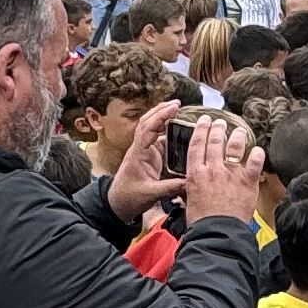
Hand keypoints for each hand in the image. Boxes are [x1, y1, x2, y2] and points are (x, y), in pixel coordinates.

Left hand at [107, 102, 189, 222]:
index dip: (161, 116)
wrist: (117, 204)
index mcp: (138, 153)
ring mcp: (144, 151)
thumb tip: (190, 182)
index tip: (175, 107)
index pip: (148, 129)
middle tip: (178, 103)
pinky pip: (158, 139)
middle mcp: (140, 148)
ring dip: (163, 118)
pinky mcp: (149, 156)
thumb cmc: (129, 197)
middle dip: (161, 110)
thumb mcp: (150, 194)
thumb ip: (170, 188)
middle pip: (148, 122)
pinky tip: (178, 129)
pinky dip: (167, 131)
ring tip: (178, 110)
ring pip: (152, 128)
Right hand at [176, 113, 264, 228]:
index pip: (197, 145)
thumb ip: (190, 189)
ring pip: (234, 147)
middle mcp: (213, 169)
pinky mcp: (247, 182)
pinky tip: (258, 150)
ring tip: (240, 131)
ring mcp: (231, 174)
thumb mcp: (188, 201)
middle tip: (221, 122)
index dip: (201, 130)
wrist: (216, 232)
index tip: (204, 121)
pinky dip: (257, 154)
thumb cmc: (201, 221)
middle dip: (218, 128)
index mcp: (196, 173)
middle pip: (215, 141)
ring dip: (237, 136)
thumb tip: (187, 187)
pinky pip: (254, 163)